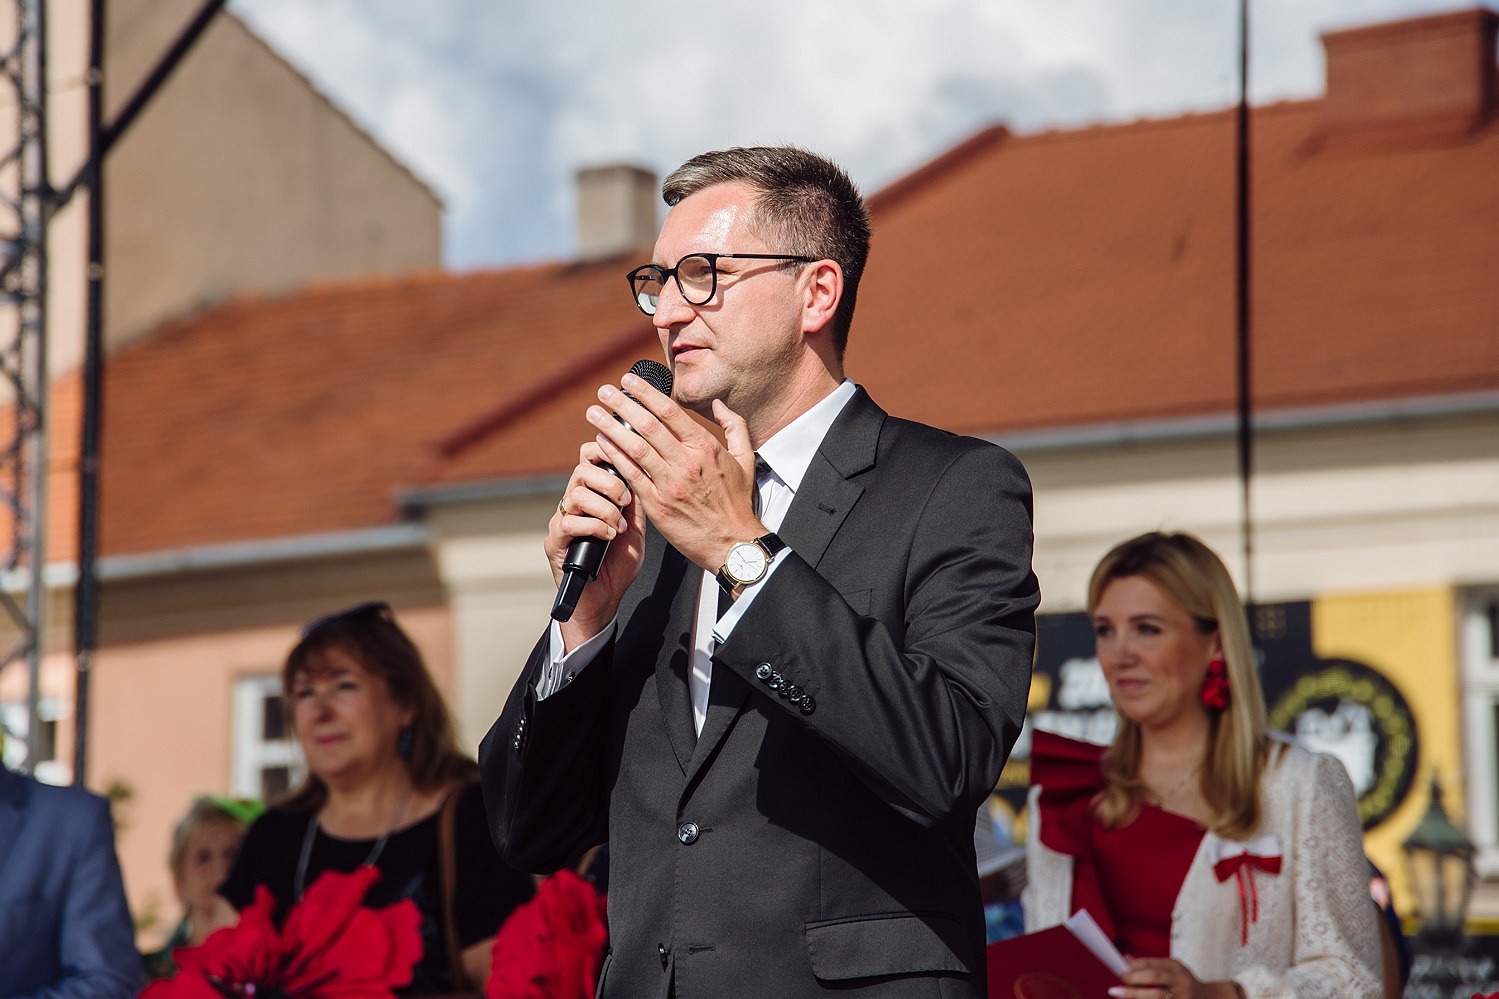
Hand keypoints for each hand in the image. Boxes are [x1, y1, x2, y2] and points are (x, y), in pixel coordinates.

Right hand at [548, 440, 646, 647]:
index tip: (625, 465)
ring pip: (577, 494)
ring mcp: (562, 521)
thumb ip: (636, 502)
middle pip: (582, 470)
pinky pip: (569, 522)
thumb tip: (641, 473)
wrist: (604, 599)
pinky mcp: (555, 541)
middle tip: (625, 503)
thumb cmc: (618, 564)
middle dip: (610, 483)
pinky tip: (609, 537)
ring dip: (605, 508)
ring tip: (618, 526)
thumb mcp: (636, 528)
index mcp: (592, 494)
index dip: (605, 453)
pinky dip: (594, 526)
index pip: (589, 458)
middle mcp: (573, 503)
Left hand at [587, 371, 761, 572]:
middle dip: (621, 405)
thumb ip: (734, 427)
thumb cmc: (738, 503)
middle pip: (647, 425)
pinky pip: (631, 476)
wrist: (733, 545)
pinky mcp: (657, 505)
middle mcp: (686, 463)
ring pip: (634, 448)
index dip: (645, 393)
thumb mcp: (745, 460)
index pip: (669, 412)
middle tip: (604, 391)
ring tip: (595, 413)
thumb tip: (719, 404)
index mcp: (705, 448)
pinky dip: (614, 457)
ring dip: (611, 428)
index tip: (629, 381)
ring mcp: (670, 484)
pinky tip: (601, 444)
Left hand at [1110, 958, 1239, 998]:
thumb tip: (1126, 959)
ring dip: (1137, 997)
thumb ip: (1151, 964)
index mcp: (1177, 969)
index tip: (1117, 970)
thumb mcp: (1173, 969)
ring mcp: (1182, 998)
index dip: (1134, 968)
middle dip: (1133, 982)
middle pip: (1155, 978)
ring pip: (1157, 997)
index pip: (1152, 965)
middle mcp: (1181, 983)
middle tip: (1114, 989)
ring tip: (1120, 996)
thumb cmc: (1185, 983)